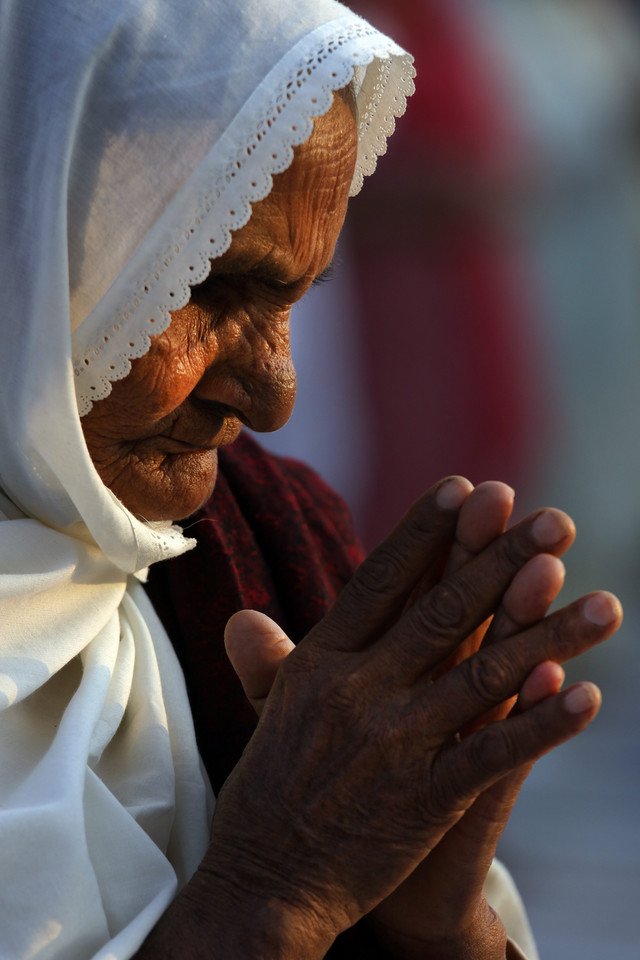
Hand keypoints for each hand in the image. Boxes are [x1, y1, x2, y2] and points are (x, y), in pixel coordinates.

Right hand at [188, 477, 620, 958]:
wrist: (264, 886)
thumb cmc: (269, 793)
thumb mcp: (265, 715)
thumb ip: (268, 661)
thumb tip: (243, 616)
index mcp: (320, 663)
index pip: (379, 581)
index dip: (426, 532)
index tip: (467, 487)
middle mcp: (358, 692)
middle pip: (443, 614)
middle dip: (502, 562)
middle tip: (556, 521)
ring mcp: (395, 746)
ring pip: (484, 677)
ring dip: (549, 636)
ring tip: (605, 604)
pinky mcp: (425, 801)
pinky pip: (494, 754)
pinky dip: (542, 724)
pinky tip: (587, 696)